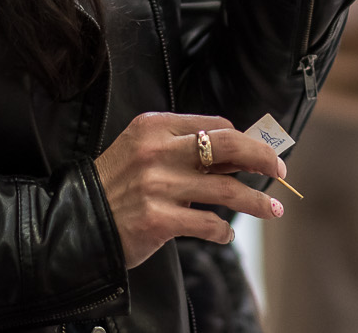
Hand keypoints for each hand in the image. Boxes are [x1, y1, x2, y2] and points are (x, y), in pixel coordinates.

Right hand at [93, 113, 290, 268]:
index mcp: (154, 126)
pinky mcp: (158, 219)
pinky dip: (224, 230)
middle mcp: (157, 150)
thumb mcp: (143, 152)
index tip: (259, 153)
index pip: (215, 125)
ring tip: (273, 209)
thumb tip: (240, 154)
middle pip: (228, 145)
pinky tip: (226, 233)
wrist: (76, 222)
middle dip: (262, 156)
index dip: (244, 139)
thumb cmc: (116, 186)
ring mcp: (158, 185)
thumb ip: (185, 149)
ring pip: (226, 189)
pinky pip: (208, 224)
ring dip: (257, 200)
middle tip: (281, 169)